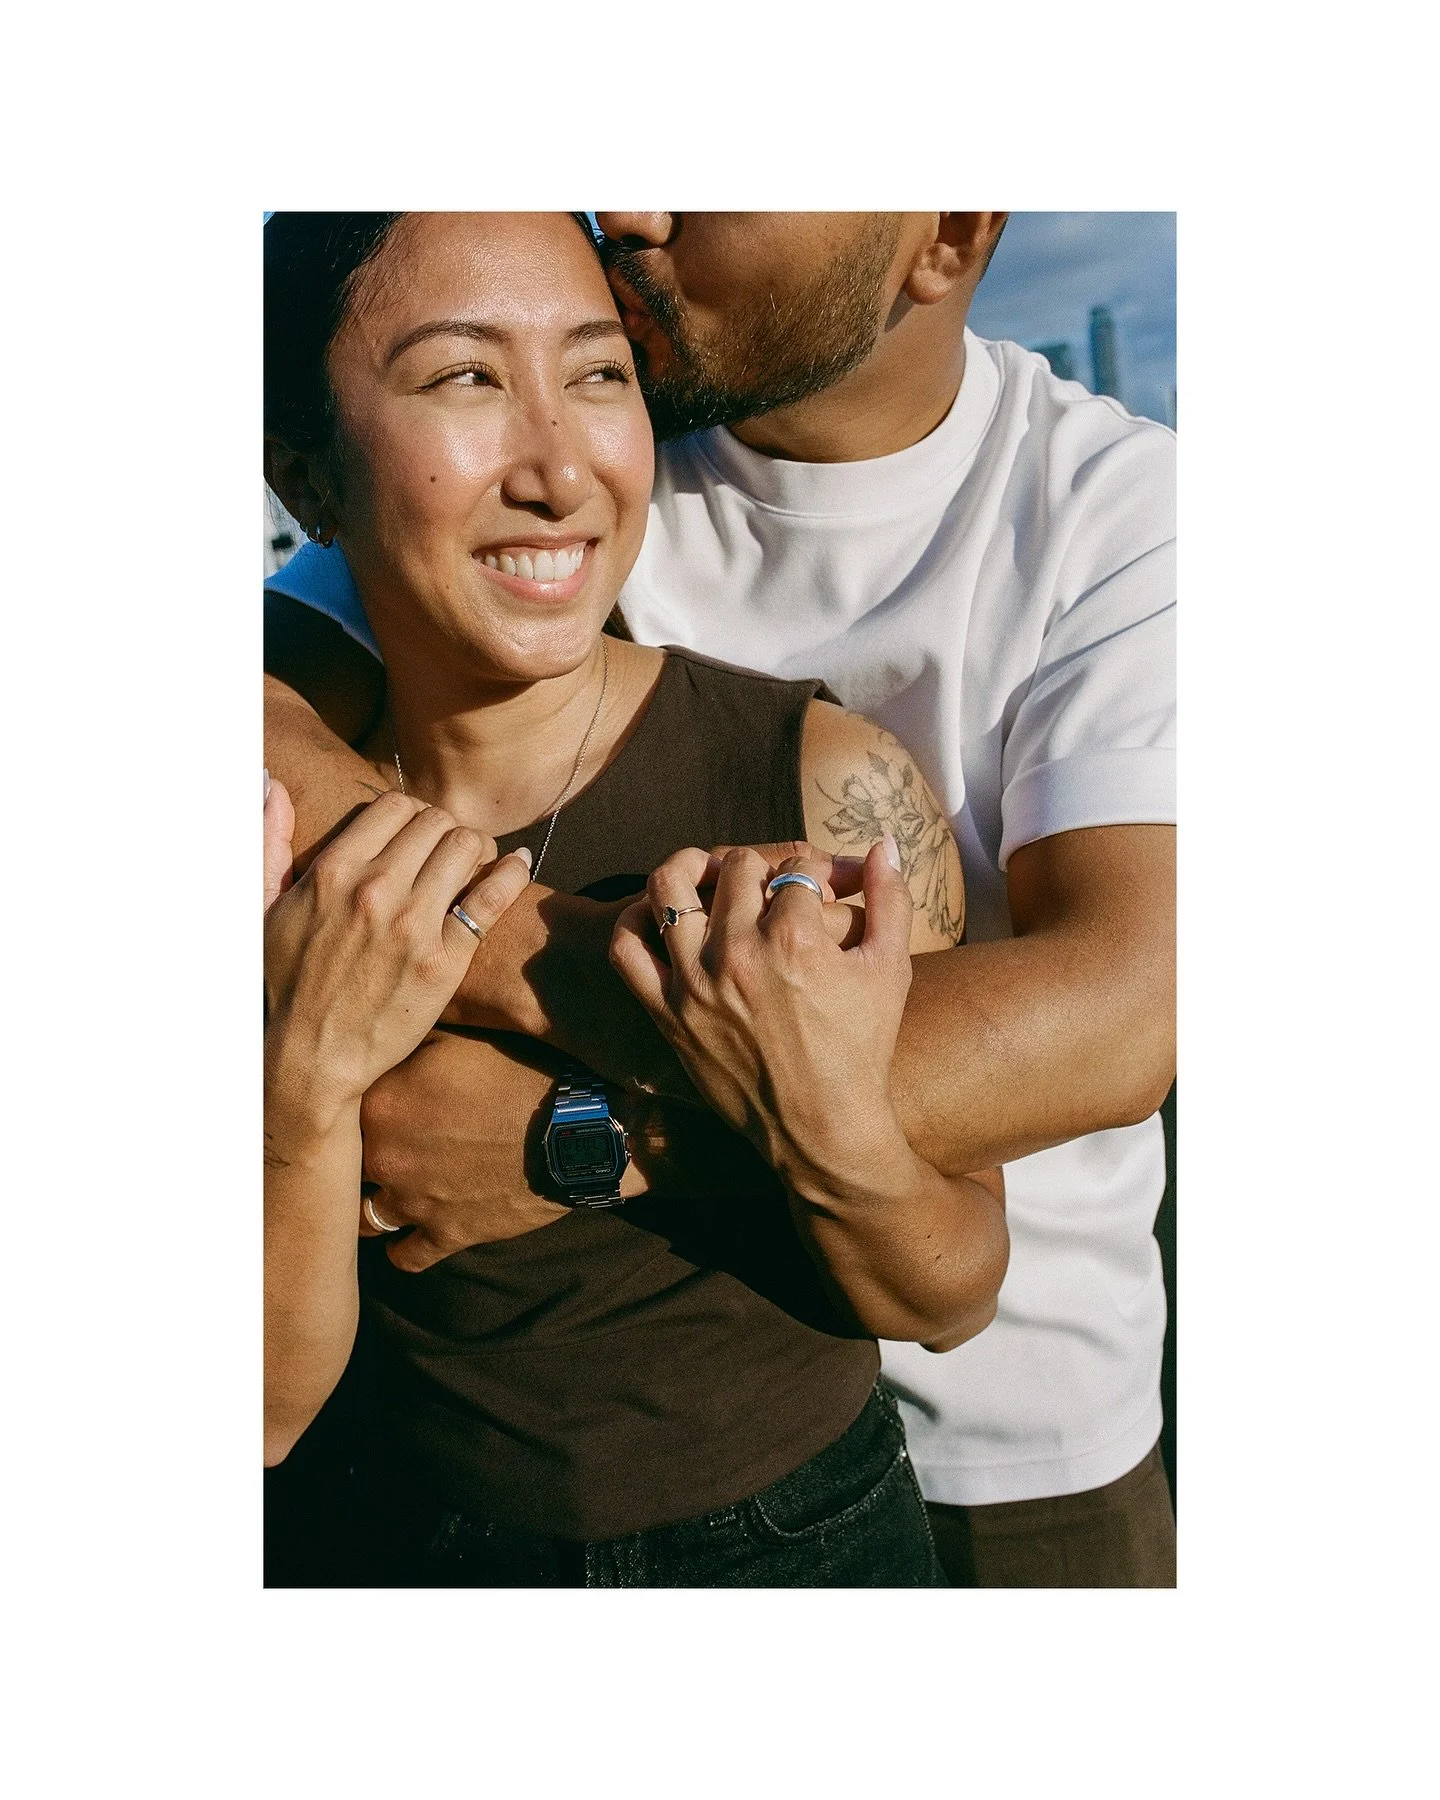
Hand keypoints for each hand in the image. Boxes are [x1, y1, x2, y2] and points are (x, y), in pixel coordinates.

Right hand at [265, 790, 532, 1133]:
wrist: (309, 1058)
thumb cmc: (283, 984)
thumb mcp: (261, 908)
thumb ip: (268, 840)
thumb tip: (270, 781)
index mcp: (333, 871)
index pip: (394, 806)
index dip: (410, 814)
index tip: (415, 835)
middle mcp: (376, 889)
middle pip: (436, 821)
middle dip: (444, 831)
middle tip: (448, 851)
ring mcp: (414, 925)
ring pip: (468, 845)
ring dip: (476, 848)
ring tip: (474, 864)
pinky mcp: (446, 960)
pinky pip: (493, 895)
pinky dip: (512, 873)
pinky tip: (517, 866)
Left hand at [357, 1030, 572, 1270]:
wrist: (576, 1127)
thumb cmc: (521, 1070)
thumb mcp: (460, 1036)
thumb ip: (408, 1038)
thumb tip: (381, 1032)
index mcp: (379, 1103)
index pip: (335, 1106)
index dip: (346, 1103)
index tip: (357, 1100)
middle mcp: (384, 1157)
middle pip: (343, 1164)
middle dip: (354, 1155)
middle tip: (376, 1141)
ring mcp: (414, 1202)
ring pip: (365, 1215)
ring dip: (373, 1201)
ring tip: (387, 1187)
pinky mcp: (447, 1235)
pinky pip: (405, 1256)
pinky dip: (403, 1247)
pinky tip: (406, 1233)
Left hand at [609, 834, 914, 1180]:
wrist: (821, 1129)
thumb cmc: (862, 1050)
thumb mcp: (891, 969)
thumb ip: (892, 899)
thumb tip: (886, 843)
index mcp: (795, 937)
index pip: (797, 867)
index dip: (816, 868)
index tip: (822, 885)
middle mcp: (739, 951)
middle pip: (737, 867)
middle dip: (763, 866)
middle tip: (774, 886)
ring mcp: (695, 981)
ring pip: (670, 887)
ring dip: (691, 867)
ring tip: (708, 872)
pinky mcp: (667, 1011)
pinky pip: (627, 948)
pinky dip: (635, 919)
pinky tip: (660, 915)